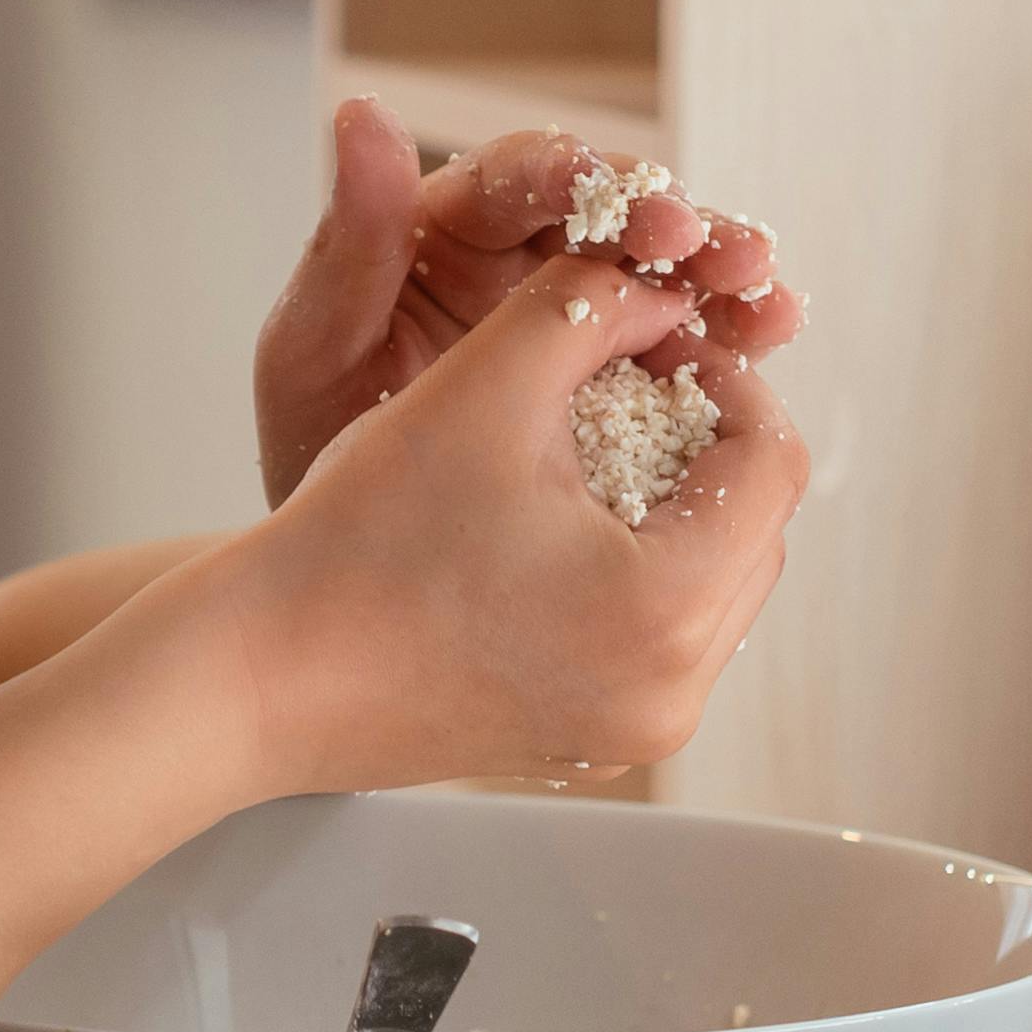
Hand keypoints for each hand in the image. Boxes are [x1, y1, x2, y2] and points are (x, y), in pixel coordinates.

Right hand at [197, 252, 805, 793]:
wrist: (260, 671)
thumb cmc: (357, 542)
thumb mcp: (483, 387)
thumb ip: (590, 307)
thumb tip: (659, 289)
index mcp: (664, 608)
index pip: (772, 462)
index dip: (726, 379)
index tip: (658, 347)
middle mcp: (670, 691)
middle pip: (758, 531)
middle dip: (707, 446)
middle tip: (629, 390)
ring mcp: (634, 729)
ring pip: (715, 587)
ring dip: (676, 507)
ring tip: (589, 453)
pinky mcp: (592, 742)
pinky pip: (659, 639)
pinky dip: (634, 571)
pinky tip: (559, 525)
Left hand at [253, 103, 802, 503]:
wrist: (343, 560)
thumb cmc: (310, 445)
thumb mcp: (314, 349)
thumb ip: (347, 242)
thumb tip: (361, 111)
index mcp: (446, 225)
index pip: (531, 176)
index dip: (598, 183)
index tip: (656, 215)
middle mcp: (518, 255)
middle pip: (616, 214)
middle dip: (684, 229)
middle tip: (740, 259)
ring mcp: (571, 313)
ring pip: (658, 274)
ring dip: (721, 281)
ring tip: (774, 309)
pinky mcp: (608, 372)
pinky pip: (673, 341)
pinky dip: (722, 340)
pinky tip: (768, 343)